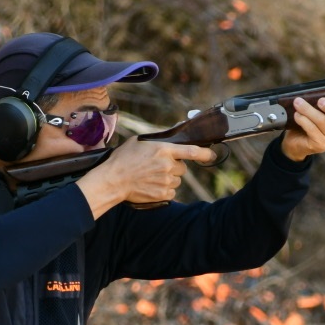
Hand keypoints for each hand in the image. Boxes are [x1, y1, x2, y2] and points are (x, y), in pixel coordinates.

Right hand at [77, 140, 216, 217]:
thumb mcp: (139, 141)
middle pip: (182, 168)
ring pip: (177, 180)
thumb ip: (158, 137)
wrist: (112, 180)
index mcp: (164, 150)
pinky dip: (164, 190)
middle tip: (158, 167)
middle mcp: (167, 166)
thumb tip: (175, 130)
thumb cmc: (123, 159)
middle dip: (174, 167)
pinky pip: (171, 192)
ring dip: (168, 179)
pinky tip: (151, 186)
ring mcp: (166, 181)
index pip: (191, 151)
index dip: (205, 153)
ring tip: (151, 177)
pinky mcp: (162, 194)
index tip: (212, 155)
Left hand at [280, 97, 324, 162]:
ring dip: (309, 111)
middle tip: (321, 100)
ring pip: (323, 122)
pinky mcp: (320, 146)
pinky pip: (312, 131)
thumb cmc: (308, 121)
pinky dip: (304, 121)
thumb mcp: (319, 111)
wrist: (294, 143)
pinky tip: (298, 115)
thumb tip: (324, 88)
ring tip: (298, 102)